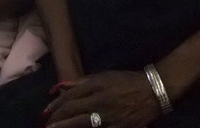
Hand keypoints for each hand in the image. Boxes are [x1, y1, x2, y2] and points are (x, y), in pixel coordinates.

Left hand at [44, 71, 160, 127]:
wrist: (153, 91)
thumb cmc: (127, 81)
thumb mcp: (104, 76)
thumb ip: (82, 82)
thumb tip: (62, 86)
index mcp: (96, 86)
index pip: (70, 96)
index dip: (56, 105)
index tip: (46, 112)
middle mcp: (100, 100)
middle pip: (73, 110)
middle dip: (57, 118)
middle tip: (46, 124)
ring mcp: (109, 116)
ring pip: (83, 123)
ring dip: (66, 126)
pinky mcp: (119, 127)